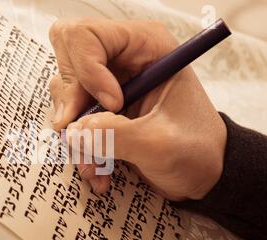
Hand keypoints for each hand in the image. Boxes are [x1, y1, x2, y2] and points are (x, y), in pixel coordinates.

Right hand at [48, 18, 226, 200]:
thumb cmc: (196, 151)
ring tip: (94, 165)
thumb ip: (115, 135)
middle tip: (81, 134)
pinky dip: (78, 148)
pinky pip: (71, 120)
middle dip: (70, 102)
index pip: (87, 37)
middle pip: (67, 61)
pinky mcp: (101, 109)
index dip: (88, 72)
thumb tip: (73, 132)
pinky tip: (97, 171)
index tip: (112, 106)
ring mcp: (108, 85)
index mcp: (145, 47)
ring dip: (73, 134)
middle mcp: (122, 60)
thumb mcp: (160, 144)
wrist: (202, 174)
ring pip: (64, 95)